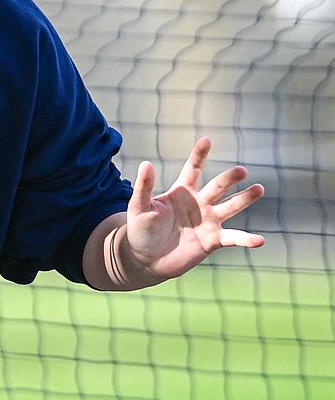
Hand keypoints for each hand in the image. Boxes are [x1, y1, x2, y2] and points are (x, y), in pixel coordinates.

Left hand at [120, 137, 265, 285]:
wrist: (145, 259)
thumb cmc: (140, 230)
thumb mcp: (139, 207)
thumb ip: (144, 187)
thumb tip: (146, 164)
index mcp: (181, 192)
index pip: (193, 169)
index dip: (200, 155)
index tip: (207, 140)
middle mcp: (199, 203)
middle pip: (217, 186)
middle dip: (229, 178)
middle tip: (242, 171)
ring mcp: (208, 221)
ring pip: (231, 206)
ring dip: (245, 198)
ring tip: (259, 189)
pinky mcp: (212, 240)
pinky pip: (233, 239)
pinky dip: (247, 240)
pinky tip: (260, 241)